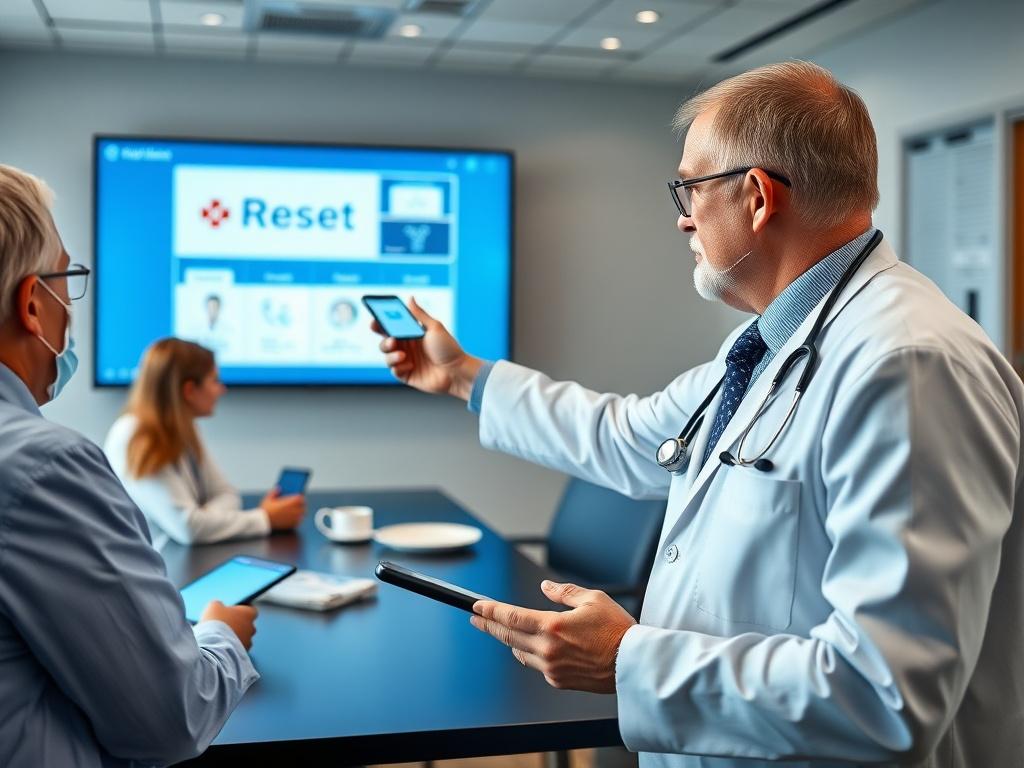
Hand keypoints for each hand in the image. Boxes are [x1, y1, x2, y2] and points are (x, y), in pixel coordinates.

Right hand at [199, 600, 257, 649]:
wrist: (212, 646)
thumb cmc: (215, 622)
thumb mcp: (214, 606)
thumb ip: (220, 605)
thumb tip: (219, 607)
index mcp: (249, 614)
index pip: (251, 610)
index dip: (241, 611)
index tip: (232, 612)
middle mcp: (252, 628)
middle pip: (247, 625)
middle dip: (238, 625)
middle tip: (224, 626)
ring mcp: (248, 643)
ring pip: (243, 639)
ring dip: (234, 638)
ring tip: (219, 638)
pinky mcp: (242, 655)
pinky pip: (237, 650)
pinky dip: (231, 648)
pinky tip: (219, 647)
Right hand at [260, 488, 305, 529]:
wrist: (263, 523)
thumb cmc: (266, 510)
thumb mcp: (268, 498)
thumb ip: (274, 492)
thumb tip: (278, 488)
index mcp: (291, 502)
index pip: (301, 498)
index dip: (300, 497)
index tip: (299, 496)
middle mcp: (295, 510)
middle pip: (303, 507)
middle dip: (301, 505)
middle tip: (298, 504)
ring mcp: (295, 518)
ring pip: (301, 515)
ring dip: (299, 512)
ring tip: (296, 510)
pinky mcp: (292, 525)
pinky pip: (298, 521)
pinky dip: (296, 519)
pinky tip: (293, 518)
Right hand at [372, 296, 482, 399]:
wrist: (457, 372)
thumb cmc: (449, 349)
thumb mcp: (435, 328)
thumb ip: (419, 314)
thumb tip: (410, 298)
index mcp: (410, 334)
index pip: (390, 327)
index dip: (379, 323)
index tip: (375, 320)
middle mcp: (406, 347)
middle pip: (385, 342)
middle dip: (384, 340)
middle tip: (391, 340)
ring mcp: (406, 361)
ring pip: (387, 357)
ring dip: (391, 355)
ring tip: (403, 355)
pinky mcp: (407, 375)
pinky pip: (395, 371)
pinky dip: (399, 367)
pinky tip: (411, 365)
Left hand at [470, 580, 636, 692]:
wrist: (634, 664)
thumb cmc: (618, 631)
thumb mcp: (593, 599)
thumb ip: (564, 592)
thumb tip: (546, 586)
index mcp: (553, 627)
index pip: (511, 617)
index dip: (491, 611)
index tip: (477, 606)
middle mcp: (548, 650)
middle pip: (507, 636)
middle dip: (489, 625)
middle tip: (477, 617)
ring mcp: (551, 668)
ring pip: (519, 653)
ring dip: (508, 641)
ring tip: (501, 630)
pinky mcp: (559, 681)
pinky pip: (536, 665)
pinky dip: (530, 654)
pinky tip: (531, 647)